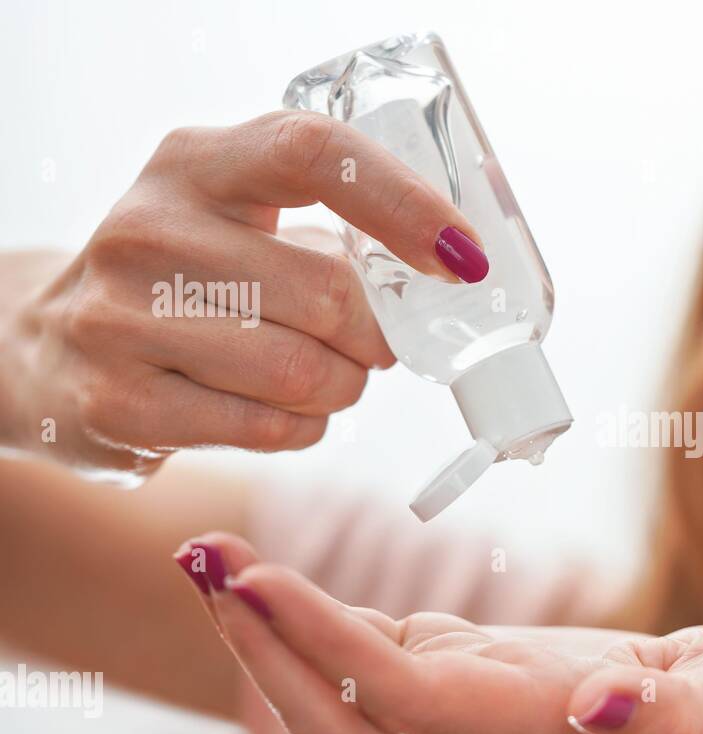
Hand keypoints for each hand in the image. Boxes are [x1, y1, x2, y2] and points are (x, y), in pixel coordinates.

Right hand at [0, 111, 484, 475]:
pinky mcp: (119, 403)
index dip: (406, 205)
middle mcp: (147, 228)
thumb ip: (329, 225)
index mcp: (193, 162)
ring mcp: (120, 318)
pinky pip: (269, 428)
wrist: (56, 343)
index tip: (462, 258)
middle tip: (374, 345)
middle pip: (329, 294)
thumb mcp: (236, 216)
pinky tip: (283, 410)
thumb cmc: (188, 277)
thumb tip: (453, 268)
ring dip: (345, 388)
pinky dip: (304, 427)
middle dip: (378, 337)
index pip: (315, 153)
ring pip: (304, 373)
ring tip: (326, 377)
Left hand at [173, 533, 702, 733]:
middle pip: (335, 710)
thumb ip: (680, 710)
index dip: (322, 646)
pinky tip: (275, 580)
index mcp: (530, 718)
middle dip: (260, 642)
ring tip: (214, 557)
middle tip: (201, 555)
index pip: (400, 696)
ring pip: (337, 687)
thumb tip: (604, 700)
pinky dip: (310, 616)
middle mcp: (475, 716)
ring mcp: (460, 698)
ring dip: (267, 628)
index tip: (256, 581)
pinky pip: (366, 653)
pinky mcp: (461, 672)